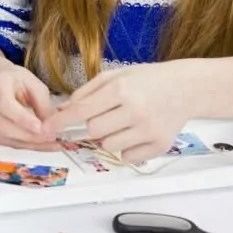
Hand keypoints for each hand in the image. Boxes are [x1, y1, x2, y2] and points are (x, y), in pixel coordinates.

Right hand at [0, 60, 58, 149]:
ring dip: (28, 144)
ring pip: (3, 137)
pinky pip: (4, 143)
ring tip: (50, 143)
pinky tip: (40, 145)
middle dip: (28, 135)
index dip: (22, 119)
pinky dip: (24, 146)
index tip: (41, 128)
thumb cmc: (17, 82)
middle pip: (1, 125)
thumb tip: (51, 128)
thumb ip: (42, 105)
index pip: (5, 104)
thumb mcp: (34, 85)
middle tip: (51, 137)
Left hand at [43, 61, 194, 163]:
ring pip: (108, 146)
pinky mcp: (160, 145)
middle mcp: (135, 111)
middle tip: (106, 115)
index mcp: (122, 90)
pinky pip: (127, 157)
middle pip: (93, 131)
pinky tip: (135, 133)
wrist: (185, 88)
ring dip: (108, 137)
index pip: (82, 111)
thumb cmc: (147, 79)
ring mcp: (149, 130)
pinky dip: (125, 148)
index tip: (46, 128)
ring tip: (122, 123)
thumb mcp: (116, 75)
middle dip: (92, 125)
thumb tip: (63, 109)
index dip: (61, 121)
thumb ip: (87, 91)